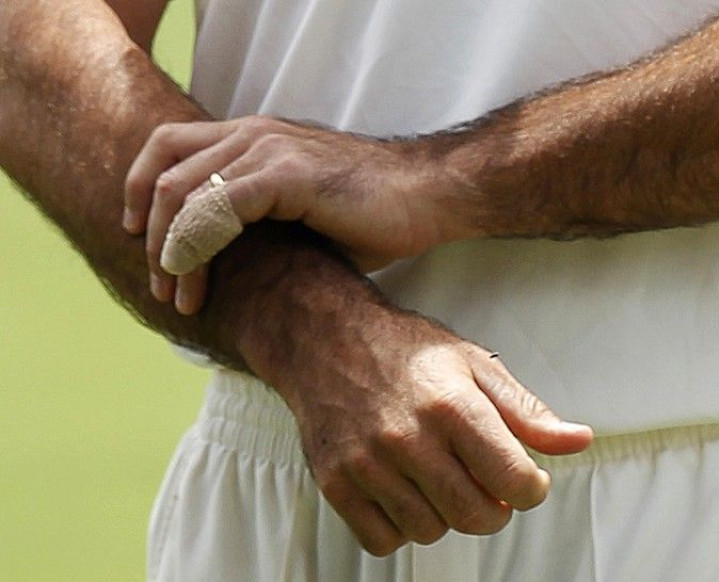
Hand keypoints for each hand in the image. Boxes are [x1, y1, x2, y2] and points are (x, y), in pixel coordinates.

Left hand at [123, 116, 451, 313]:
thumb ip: (256, 224)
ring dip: (169, 250)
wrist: (426, 197)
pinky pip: (217, 207)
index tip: (142, 241)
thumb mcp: (298, 215)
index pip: (167, 146)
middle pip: (164, 172)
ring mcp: (269, 150)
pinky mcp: (288, 174)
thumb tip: (224, 268)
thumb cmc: (369, 214)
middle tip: (158, 282)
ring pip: (183, 193)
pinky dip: (195, 246)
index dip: (140, 190)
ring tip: (175, 296)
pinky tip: (196, 280)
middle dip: (150, 233)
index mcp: (252, 138)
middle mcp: (252, 135)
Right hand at [264, 303, 592, 555]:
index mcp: (451, 405)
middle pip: (474, 516)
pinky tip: (402, 491)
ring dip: (442, 513)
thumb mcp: (473, 364)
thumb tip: (576, 440)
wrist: (327, 340)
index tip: (523, 479)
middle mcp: (408, 437)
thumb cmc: (403, 350)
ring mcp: (367, 462)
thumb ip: (526, 410)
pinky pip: (382, 539)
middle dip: (492, 508)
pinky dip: (399, 526)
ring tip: (435, 477)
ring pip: (429, 531)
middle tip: (482, 481)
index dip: (531, 488)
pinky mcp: (336, 481)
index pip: (514, 481)